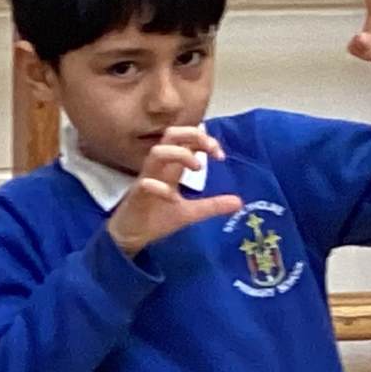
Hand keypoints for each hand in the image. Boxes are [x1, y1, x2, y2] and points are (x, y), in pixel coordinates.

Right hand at [105, 129, 244, 256]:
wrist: (131, 236)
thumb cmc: (156, 218)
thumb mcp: (190, 212)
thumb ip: (212, 205)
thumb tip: (239, 202)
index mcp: (171, 168)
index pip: (186, 140)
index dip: (204, 139)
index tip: (220, 156)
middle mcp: (159, 168)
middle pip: (171, 135)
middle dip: (192, 135)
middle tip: (211, 150)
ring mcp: (147, 180)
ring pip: (157, 152)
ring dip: (179, 154)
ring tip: (198, 168)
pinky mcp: (137, 196)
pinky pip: (145, 184)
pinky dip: (160, 187)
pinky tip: (173, 197)